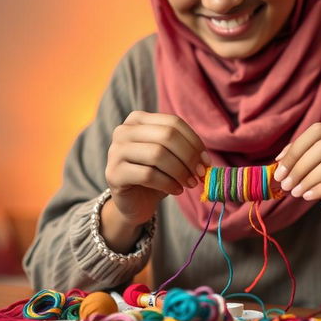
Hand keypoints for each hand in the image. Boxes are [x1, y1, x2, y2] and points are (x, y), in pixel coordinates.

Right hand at [105, 111, 209, 225]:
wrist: (134, 201)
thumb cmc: (156, 174)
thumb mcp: (171, 156)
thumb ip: (185, 150)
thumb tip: (205, 160)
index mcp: (138, 119)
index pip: (173, 122)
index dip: (194, 141)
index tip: (206, 161)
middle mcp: (124, 130)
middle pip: (166, 136)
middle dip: (189, 156)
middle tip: (200, 174)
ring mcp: (115, 151)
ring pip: (157, 154)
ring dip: (180, 171)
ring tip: (190, 183)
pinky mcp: (114, 173)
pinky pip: (148, 175)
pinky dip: (168, 184)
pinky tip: (176, 190)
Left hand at [273, 123, 320, 242]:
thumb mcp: (317, 171)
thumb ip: (303, 159)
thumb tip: (280, 158)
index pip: (320, 130)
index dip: (296, 148)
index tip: (279, 167)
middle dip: (300, 165)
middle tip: (285, 183)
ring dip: (309, 178)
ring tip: (295, 192)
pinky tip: (308, 197)